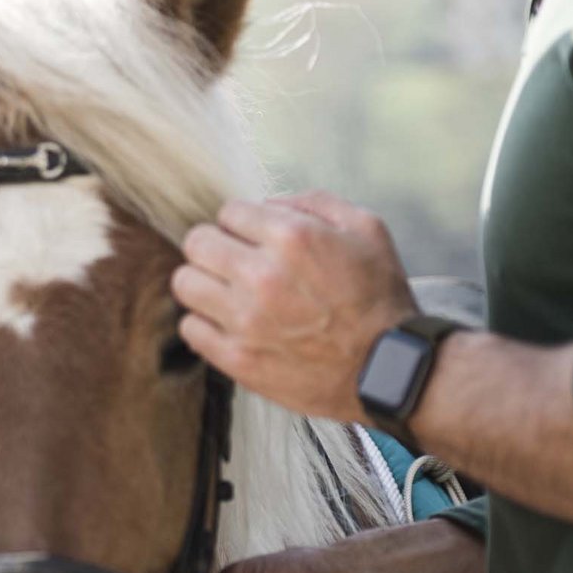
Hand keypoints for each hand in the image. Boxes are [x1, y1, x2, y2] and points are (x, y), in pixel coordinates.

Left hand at [171, 191, 416, 421]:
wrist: (388, 369)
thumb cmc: (379, 300)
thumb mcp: (366, 230)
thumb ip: (314, 203)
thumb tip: (269, 204)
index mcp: (291, 238)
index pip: (228, 212)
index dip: (242, 224)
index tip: (253, 239)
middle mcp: (261, 276)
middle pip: (196, 243)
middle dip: (214, 247)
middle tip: (233, 261)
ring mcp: (245, 320)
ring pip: (185, 283)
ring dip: (203, 283)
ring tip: (227, 292)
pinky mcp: (236, 358)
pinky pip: (189, 327)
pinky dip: (204, 322)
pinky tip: (228, 323)